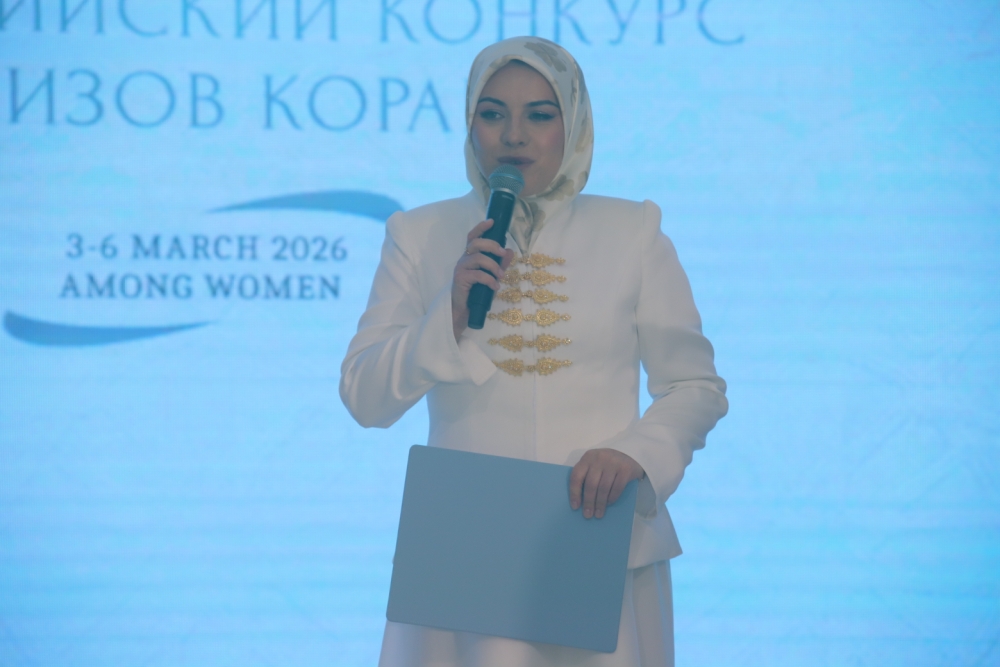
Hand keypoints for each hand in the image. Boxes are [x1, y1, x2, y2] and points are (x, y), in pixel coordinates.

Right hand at [452, 219, 514, 340]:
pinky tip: (495, 287)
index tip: (492, 221)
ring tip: (501, 276)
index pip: (473, 237)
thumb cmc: (476, 294)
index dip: (481, 228)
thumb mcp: (491, 277)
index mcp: (470, 257)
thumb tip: (510, 251)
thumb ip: (500, 264)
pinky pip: (478, 274)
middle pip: (476, 243)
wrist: (463, 312)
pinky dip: (489, 280)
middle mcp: (464, 260)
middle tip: (502, 253)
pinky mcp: (460, 279)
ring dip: (493, 266)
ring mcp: (460, 269)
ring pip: (478, 258)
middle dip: (492, 245)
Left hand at [569, 449, 644, 518]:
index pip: (577, 476)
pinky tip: (609, 504)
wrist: (630, 454)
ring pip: (603, 488)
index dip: (574, 492)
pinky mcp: (626, 469)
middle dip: (588, 502)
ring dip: (600, 503)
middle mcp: (599, 458)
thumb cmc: (607, 463)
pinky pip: (617, 488)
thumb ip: (587, 475)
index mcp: (588, 457)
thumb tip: (580, 500)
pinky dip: (612, 498)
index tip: (575, 507)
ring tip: (598, 514)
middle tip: (588, 515)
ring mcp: (613, 463)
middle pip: (591, 484)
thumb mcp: (595, 464)